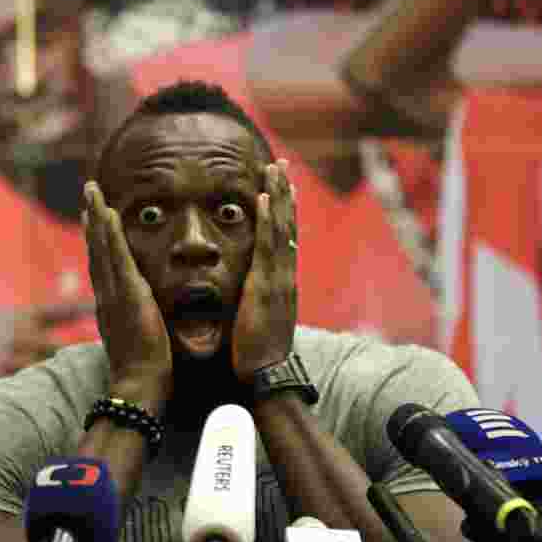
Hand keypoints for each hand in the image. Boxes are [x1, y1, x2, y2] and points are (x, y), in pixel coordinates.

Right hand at [83, 181, 172, 409]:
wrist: (139, 387)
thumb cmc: (145, 369)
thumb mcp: (139, 336)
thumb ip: (138, 319)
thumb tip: (143, 310)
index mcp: (110, 303)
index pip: (102, 263)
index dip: (98, 236)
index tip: (95, 213)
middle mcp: (106, 295)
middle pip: (95, 248)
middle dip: (92, 217)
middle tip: (89, 190)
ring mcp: (113, 294)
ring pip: (101, 248)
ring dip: (97, 216)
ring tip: (93, 191)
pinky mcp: (126, 296)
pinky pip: (117, 259)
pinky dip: (110, 235)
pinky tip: (109, 214)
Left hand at [232, 159, 297, 381]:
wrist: (265, 377)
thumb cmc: (257, 354)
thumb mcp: (259, 321)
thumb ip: (258, 302)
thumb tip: (252, 291)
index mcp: (283, 283)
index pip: (286, 238)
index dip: (284, 211)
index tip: (282, 186)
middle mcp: (286, 276)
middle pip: (288, 226)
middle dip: (284, 194)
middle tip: (280, 164)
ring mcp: (279, 280)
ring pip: (281, 229)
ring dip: (277, 197)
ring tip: (273, 169)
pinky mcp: (267, 286)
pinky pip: (267, 247)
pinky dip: (266, 221)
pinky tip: (262, 199)